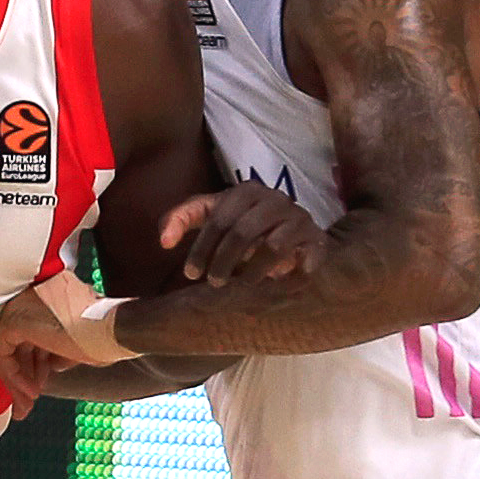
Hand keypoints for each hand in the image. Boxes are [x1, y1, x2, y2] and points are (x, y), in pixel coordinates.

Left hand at [0, 270, 127, 419]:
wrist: (113, 329)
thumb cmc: (105, 334)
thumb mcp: (78, 345)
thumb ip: (61, 350)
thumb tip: (52, 365)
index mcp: (50, 295)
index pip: (34, 332)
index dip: (38, 362)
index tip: (40, 383)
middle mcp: (32, 296)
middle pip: (20, 340)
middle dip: (25, 373)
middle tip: (29, 397)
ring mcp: (22, 305)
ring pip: (9, 347)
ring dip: (18, 378)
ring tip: (28, 401)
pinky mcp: (15, 319)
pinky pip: (2, 351)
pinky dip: (13, 374)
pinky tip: (29, 391)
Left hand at [158, 181, 324, 286]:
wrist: (292, 226)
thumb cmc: (241, 221)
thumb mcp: (210, 215)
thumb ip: (181, 219)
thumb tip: (163, 242)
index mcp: (246, 190)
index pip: (218, 220)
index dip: (201, 248)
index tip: (190, 273)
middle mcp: (275, 199)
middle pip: (243, 233)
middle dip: (223, 261)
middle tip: (212, 283)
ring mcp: (299, 217)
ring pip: (273, 246)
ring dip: (252, 272)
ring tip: (240, 288)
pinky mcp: (317, 239)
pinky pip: (305, 260)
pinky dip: (290, 277)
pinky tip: (276, 287)